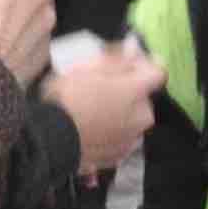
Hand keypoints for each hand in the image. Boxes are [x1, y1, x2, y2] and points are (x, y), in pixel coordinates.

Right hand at [39, 44, 165, 176]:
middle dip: (128, 93)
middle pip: (142, 99)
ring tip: (92, 113)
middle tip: (101, 90)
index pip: (158, 73)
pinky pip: (120, 139)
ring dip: (120, 115)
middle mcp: (142, 117)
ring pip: (132, 121)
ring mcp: (131, 140)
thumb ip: (118, 59)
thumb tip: (134, 52)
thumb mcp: (87, 67)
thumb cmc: (66, 99)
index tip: (132, 63)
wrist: (50, 139)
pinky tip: (91, 130)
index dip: (145, 66)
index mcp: (137, 91)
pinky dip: (111, 134)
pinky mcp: (119, 156)